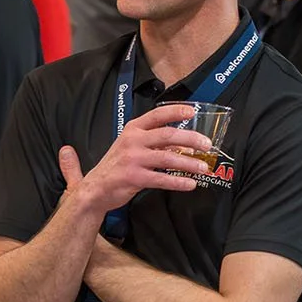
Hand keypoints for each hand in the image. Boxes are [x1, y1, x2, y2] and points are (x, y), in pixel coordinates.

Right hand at [58, 103, 211, 214]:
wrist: (95, 189)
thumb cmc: (116, 167)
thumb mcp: (130, 147)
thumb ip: (153, 142)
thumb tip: (182, 143)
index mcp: (132, 129)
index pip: (157, 115)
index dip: (176, 111)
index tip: (193, 112)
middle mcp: (132, 141)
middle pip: (167, 135)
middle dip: (191, 138)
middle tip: (207, 144)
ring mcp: (133, 159)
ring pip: (168, 157)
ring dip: (188, 163)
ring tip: (203, 167)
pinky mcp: (134, 178)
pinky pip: (162, 179)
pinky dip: (178, 182)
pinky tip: (190, 184)